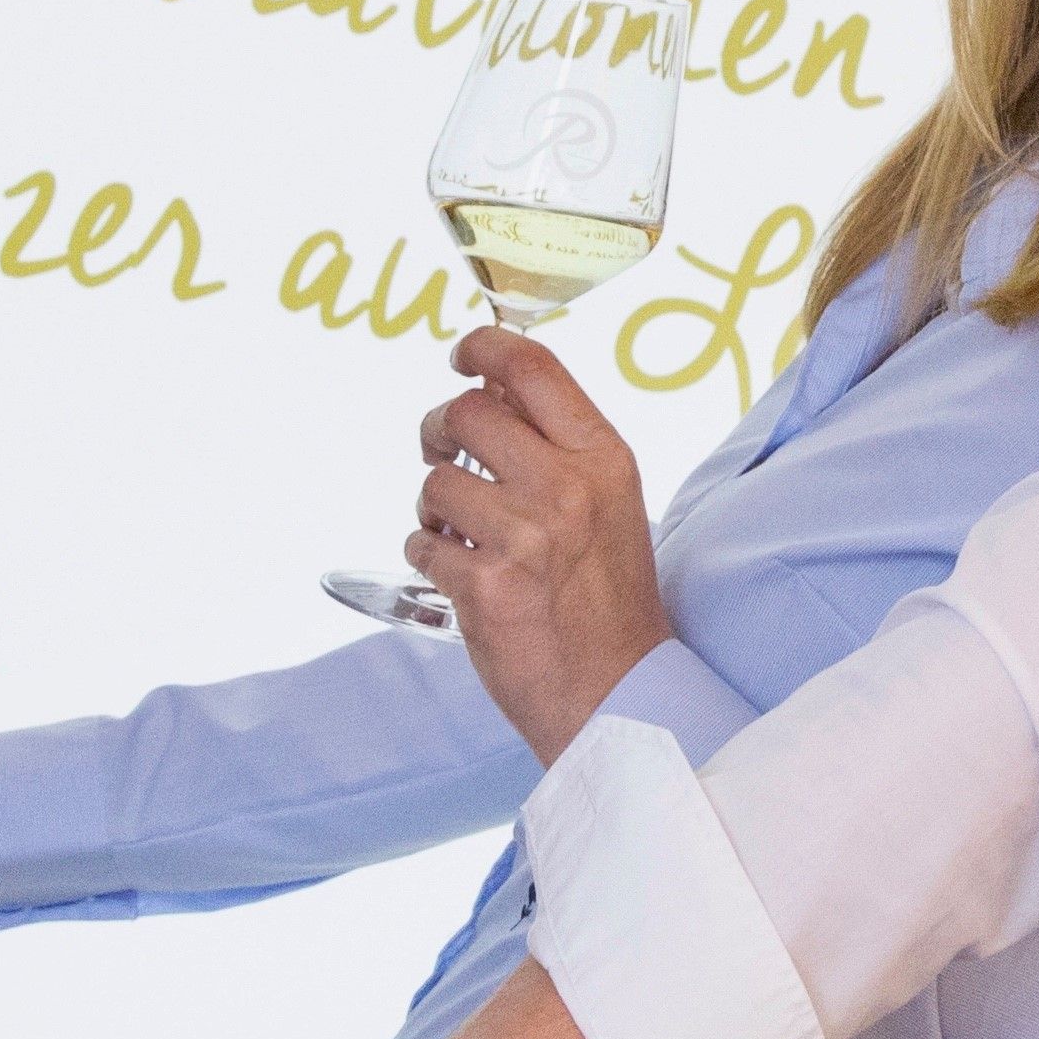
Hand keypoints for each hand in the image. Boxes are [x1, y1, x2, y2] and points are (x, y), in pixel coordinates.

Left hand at [410, 326, 671, 765]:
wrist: (617, 690)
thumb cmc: (610, 597)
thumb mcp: (611, 501)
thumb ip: (562, 447)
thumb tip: (495, 391)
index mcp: (604, 458)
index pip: (532, 368)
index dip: (483, 348)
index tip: (462, 355)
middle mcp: (566, 488)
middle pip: (468, 412)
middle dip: (439, 427)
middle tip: (443, 449)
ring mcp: (524, 538)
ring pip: (434, 481)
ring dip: (434, 505)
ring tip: (464, 531)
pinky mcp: (484, 588)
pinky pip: (421, 543)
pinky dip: (429, 554)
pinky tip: (462, 573)